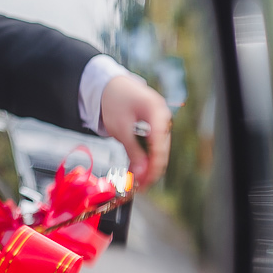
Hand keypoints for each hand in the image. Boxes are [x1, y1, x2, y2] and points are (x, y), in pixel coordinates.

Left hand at [100, 74, 171, 189]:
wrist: (109, 85)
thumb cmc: (114, 100)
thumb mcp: (121, 128)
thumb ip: (133, 152)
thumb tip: (142, 175)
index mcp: (157, 113)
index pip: (161, 146)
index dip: (154, 167)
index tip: (145, 183)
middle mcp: (163, 118)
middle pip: (162, 150)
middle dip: (151, 170)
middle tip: (139, 187)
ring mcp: (160, 122)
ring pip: (157, 150)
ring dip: (147, 167)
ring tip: (136, 182)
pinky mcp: (154, 127)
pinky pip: (152, 145)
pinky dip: (144, 158)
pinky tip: (136, 170)